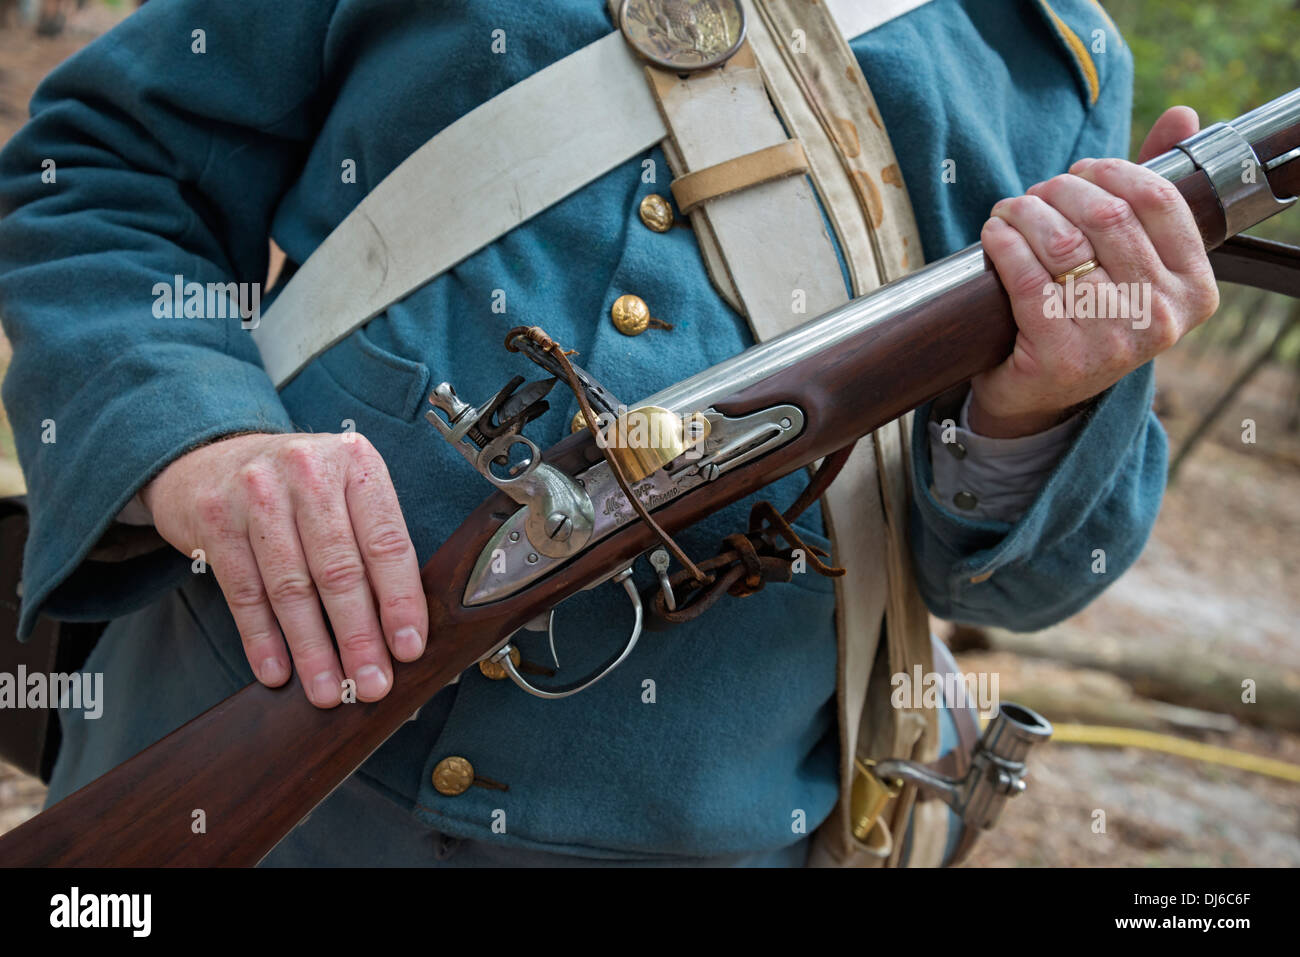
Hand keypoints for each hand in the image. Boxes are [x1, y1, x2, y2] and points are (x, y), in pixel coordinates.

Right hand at [140, 432, 427, 707]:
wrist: (213, 456)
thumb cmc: (300, 486)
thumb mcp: (346, 490)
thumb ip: (373, 541)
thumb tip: (403, 627)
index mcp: (356, 463)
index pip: (386, 542)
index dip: (400, 602)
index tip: (409, 650)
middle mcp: (307, 471)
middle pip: (339, 570)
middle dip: (358, 637)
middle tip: (371, 685)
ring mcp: (255, 493)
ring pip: (291, 587)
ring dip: (312, 649)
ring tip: (328, 691)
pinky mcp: (214, 521)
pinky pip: (244, 592)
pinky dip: (262, 639)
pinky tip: (278, 672)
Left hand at [971, 106, 1219, 436]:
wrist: (1042, 394)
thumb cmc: (1089, 313)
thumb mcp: (1133, 261)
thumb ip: (1156, 193)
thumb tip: (1181, 115)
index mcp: (1194, 289)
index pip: (1158, 201)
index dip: (1112, 172)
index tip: (1080, 172)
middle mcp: (1160, 317)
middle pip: (1106, 217)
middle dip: (1059, 192)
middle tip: (1035, 194)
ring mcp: (1111, 341)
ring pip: (1062, 244)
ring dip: (1025, 213)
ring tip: (1010, 211)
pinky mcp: (1060, 357)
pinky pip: (1027, 277)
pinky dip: (1003, 243)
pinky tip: (994, 234)